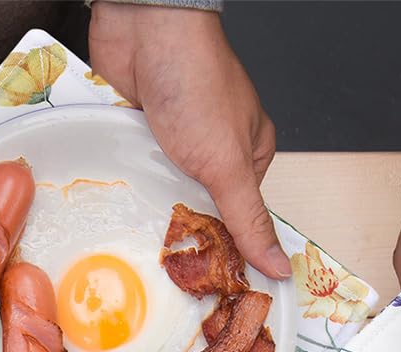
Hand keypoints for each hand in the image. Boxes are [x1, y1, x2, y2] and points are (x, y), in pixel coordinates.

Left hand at [89, 2, 289, 278]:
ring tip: (139, 221)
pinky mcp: (141, 123)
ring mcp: (175, 133)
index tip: (210, 277)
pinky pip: (135, 162)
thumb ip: (249, 220)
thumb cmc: (196, 81)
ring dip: (151, 196)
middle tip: (170, 251)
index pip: (240, 214)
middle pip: (200, 202)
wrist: (144, 23)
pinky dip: (128, 172)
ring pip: (164, 184)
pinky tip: (119, 188)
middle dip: (184, 220)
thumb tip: (281, 268)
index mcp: (249, 153)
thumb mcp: (229, 165)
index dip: (226, 243)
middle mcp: (215, 144)